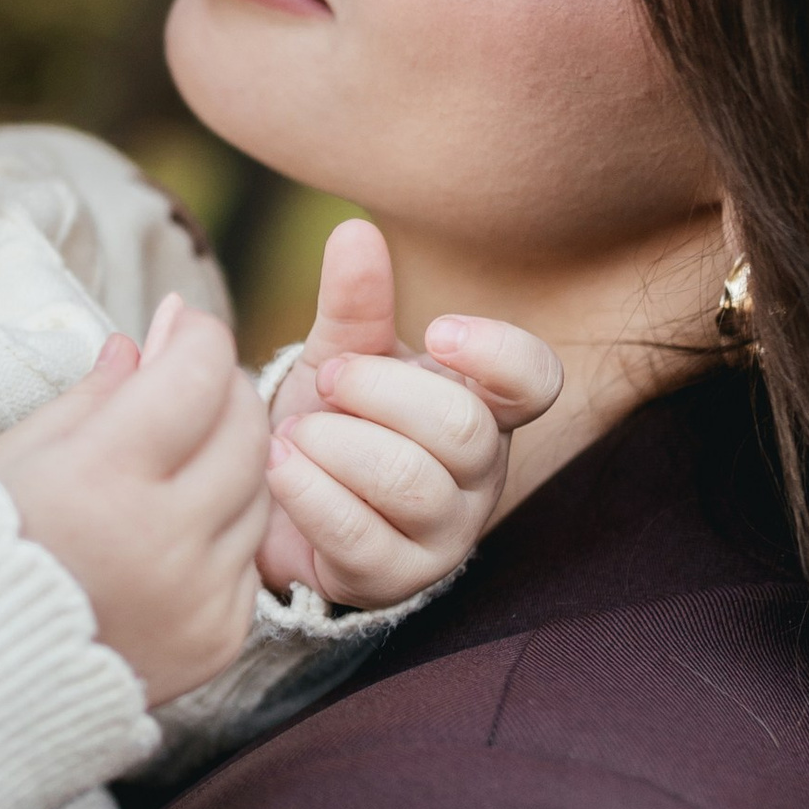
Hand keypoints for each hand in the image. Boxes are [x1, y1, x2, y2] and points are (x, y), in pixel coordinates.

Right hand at [0, 298, 271, 706]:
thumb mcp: (18, 456)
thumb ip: (96, 394)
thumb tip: (154, 338)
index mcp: (99, 478)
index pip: (196, 374)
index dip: (196, 334)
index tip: (179, 326)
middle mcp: (161, 538)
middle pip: (245, 428)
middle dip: (223, 388)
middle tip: (188, 382)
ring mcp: (198, 595)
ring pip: (259, 490)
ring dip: (228, 459)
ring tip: (175, 459)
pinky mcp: (218, 639)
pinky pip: (246, 558)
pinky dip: (222, 532)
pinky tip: (171, 532)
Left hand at [262, 219, 561, 610]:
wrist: (274, 502)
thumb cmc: (330, 419)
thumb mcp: (339, 353)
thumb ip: (354, 302)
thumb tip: (355, 230)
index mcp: (482, 405)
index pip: (534, 380)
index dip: (497, 354)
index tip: (438, 331)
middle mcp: (479, 473)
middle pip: (462, 428)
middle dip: (378, 392)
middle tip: (325, 380)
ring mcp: (443, 533)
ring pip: (410, 482)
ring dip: (335, 445)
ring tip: (292, 432)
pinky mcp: (393, 578)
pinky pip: (360, 537)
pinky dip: (309, 492)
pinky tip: (278, 465)